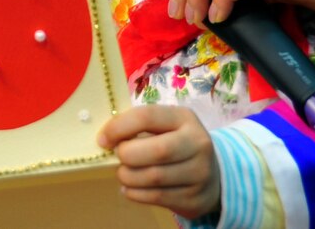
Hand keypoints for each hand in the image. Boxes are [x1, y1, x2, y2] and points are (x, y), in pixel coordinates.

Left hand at [97, 105, 219, 218]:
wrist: (211, 175)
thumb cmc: (174, 144)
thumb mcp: (163, 127)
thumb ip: (138, 128)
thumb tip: (105, 139)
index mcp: (184, 118)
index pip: (147, 117)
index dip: (119, 127)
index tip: (103, 139)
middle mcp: (198, 144)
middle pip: (157, 150)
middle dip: (127, 155)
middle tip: (118, 157)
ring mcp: (200, 173)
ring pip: (155, 177)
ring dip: (129, 177)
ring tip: (123, 174)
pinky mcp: (195, 198)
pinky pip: (157, 197)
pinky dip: (136, 193)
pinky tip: (130, 188)